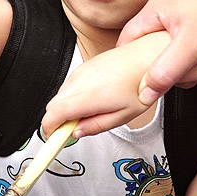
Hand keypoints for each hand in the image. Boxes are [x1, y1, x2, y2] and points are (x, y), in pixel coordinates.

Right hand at [41, 33, 169, 137]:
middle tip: (75, 129)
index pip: (52, 115)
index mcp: (86, 97)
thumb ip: (95, 126)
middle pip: (52, 106)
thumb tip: (77, 132)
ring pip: (59, 95)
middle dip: (58, 121)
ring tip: (90, 113)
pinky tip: (92, 99)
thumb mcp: (122, 116)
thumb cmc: (139, 84)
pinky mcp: (83, 66)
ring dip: (66, 107)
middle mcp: (78, 82)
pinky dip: (72, 96)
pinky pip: (68, 85)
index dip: (49, 130)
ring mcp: (79, 72)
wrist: (147, 57)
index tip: (54, 139)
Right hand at [117, 0, 196, 104]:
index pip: (127, 41)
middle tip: (165, 84)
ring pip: (169, 44)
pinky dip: (191, 55)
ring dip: (176, 63)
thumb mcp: (193, 46)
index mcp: (154, 10)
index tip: (131, 84)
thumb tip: (143, 94)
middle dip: (155, 67)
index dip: (126, 64)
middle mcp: (166, 8)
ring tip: (190, 76)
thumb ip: (166, 71)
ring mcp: (185, 11)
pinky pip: (187, 41)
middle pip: (147, 44)